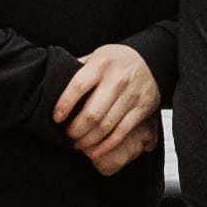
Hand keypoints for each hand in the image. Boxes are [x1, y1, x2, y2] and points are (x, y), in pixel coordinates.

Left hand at [54, 43, 159, 167]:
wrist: (152, 59)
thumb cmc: (117, 60)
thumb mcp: (96, 56)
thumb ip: (78, 69)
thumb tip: (53, 85)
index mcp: (101, 64)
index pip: (78, 86)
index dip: (65, 105)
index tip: (56, 118)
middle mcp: (117, 80)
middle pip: (92, 113)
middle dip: (76, 129)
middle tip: (68, 135)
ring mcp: (131, 95)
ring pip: (106, 125)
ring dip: (89, 140)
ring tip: (78, 144)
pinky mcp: (143, 108)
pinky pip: (122, 131)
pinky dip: (107, 145)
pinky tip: (95, 151)